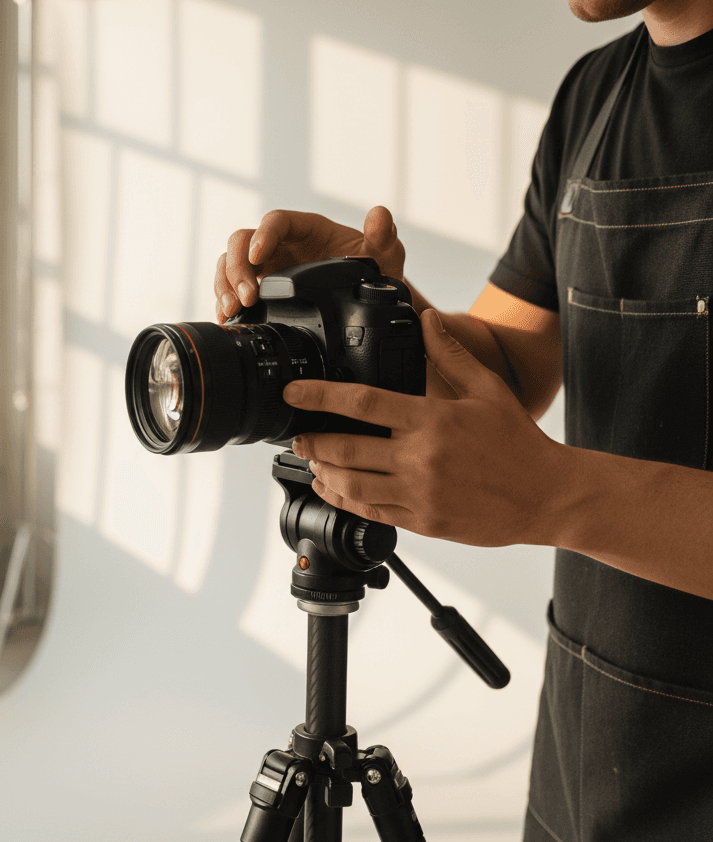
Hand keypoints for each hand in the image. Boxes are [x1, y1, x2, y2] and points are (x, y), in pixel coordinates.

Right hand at [214, 206, 405, 322]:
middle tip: (246, 296)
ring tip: (232, 310)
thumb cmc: (371, 270)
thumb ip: (383, 237)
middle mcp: (280, 244)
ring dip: (225, 285)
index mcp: (306, 228)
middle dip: (237, 267)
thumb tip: (380, 216)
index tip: (258, 256)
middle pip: (241, 241)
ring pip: (230, 264)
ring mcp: (267, 267)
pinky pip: (232, 289)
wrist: (364, 301)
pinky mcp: (259, 289)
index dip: (263, 235)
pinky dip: (225, 302)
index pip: (275, 221)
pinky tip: (229, 319)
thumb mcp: (383, 255)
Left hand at [286, 309, 561, 546]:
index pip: (363, 402)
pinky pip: (370, 513)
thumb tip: (427, 319)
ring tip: (312, 463)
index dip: (320, 396)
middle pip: (345, 448)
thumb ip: (451, 355)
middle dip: (311, 441)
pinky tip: (335, 490)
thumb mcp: (489, 390)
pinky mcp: (422, 522)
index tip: (294, 394)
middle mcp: (421, 458)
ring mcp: (419, 494)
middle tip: (297, 436)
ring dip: (322, 473)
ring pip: (350, 486)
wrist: (548, 496)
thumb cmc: (518, 443)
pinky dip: (344, 501)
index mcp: (433, 420)